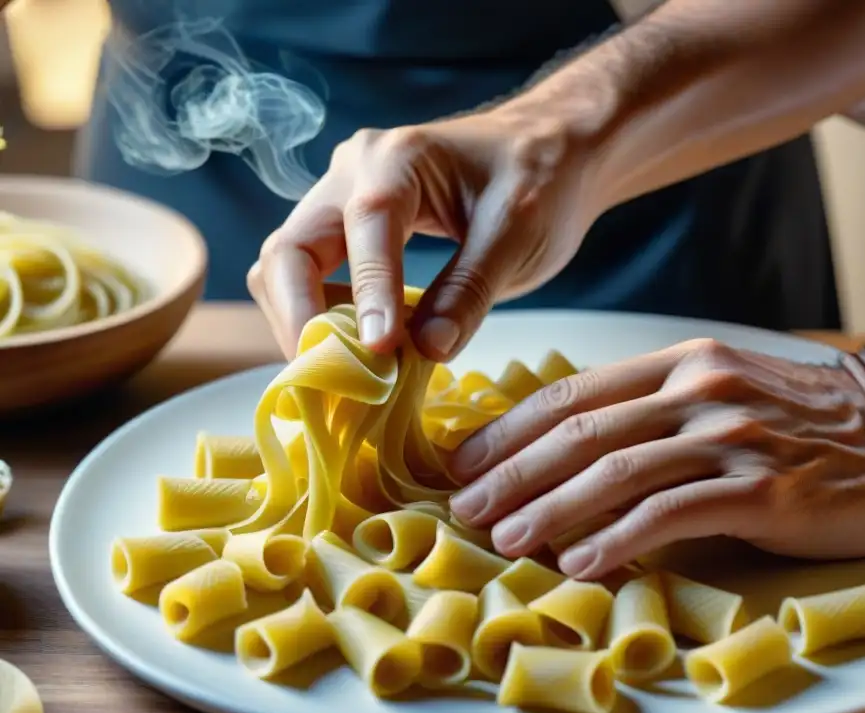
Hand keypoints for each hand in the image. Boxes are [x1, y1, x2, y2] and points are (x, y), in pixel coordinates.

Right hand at [247, 107, 604, 360]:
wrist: (549, 152)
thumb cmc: (541, 181)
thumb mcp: (518, 234)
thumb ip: (470, 289)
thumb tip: (426, 350)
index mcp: (398, 159)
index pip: (366, 227)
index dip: (369, 294)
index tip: (379, 354)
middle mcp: (352, 173)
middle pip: (290, 249)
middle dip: (301, 318)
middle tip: (331, 379)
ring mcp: (341, 199)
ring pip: (286, 266)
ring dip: (303, 323)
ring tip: (342, 376)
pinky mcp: (347, 230)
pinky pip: (309, 277)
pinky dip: (319, 319)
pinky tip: (351, 355)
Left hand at [448, 298, 864, 579]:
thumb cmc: (804, 420)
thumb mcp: (723, 388)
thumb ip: (653, 408)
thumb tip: (570, 446)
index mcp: (680, 363)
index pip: (574, 394)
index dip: (510, 429)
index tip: (464, 461)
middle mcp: (699, 391)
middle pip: (581, 432)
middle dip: (512, 472)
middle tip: (463, 507)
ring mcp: (731, 437)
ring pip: (615, 472)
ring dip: (549, 509)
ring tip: (504, 540)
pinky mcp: (762, 489)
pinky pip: (670, 514)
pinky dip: (616, 539)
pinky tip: (580, 563)